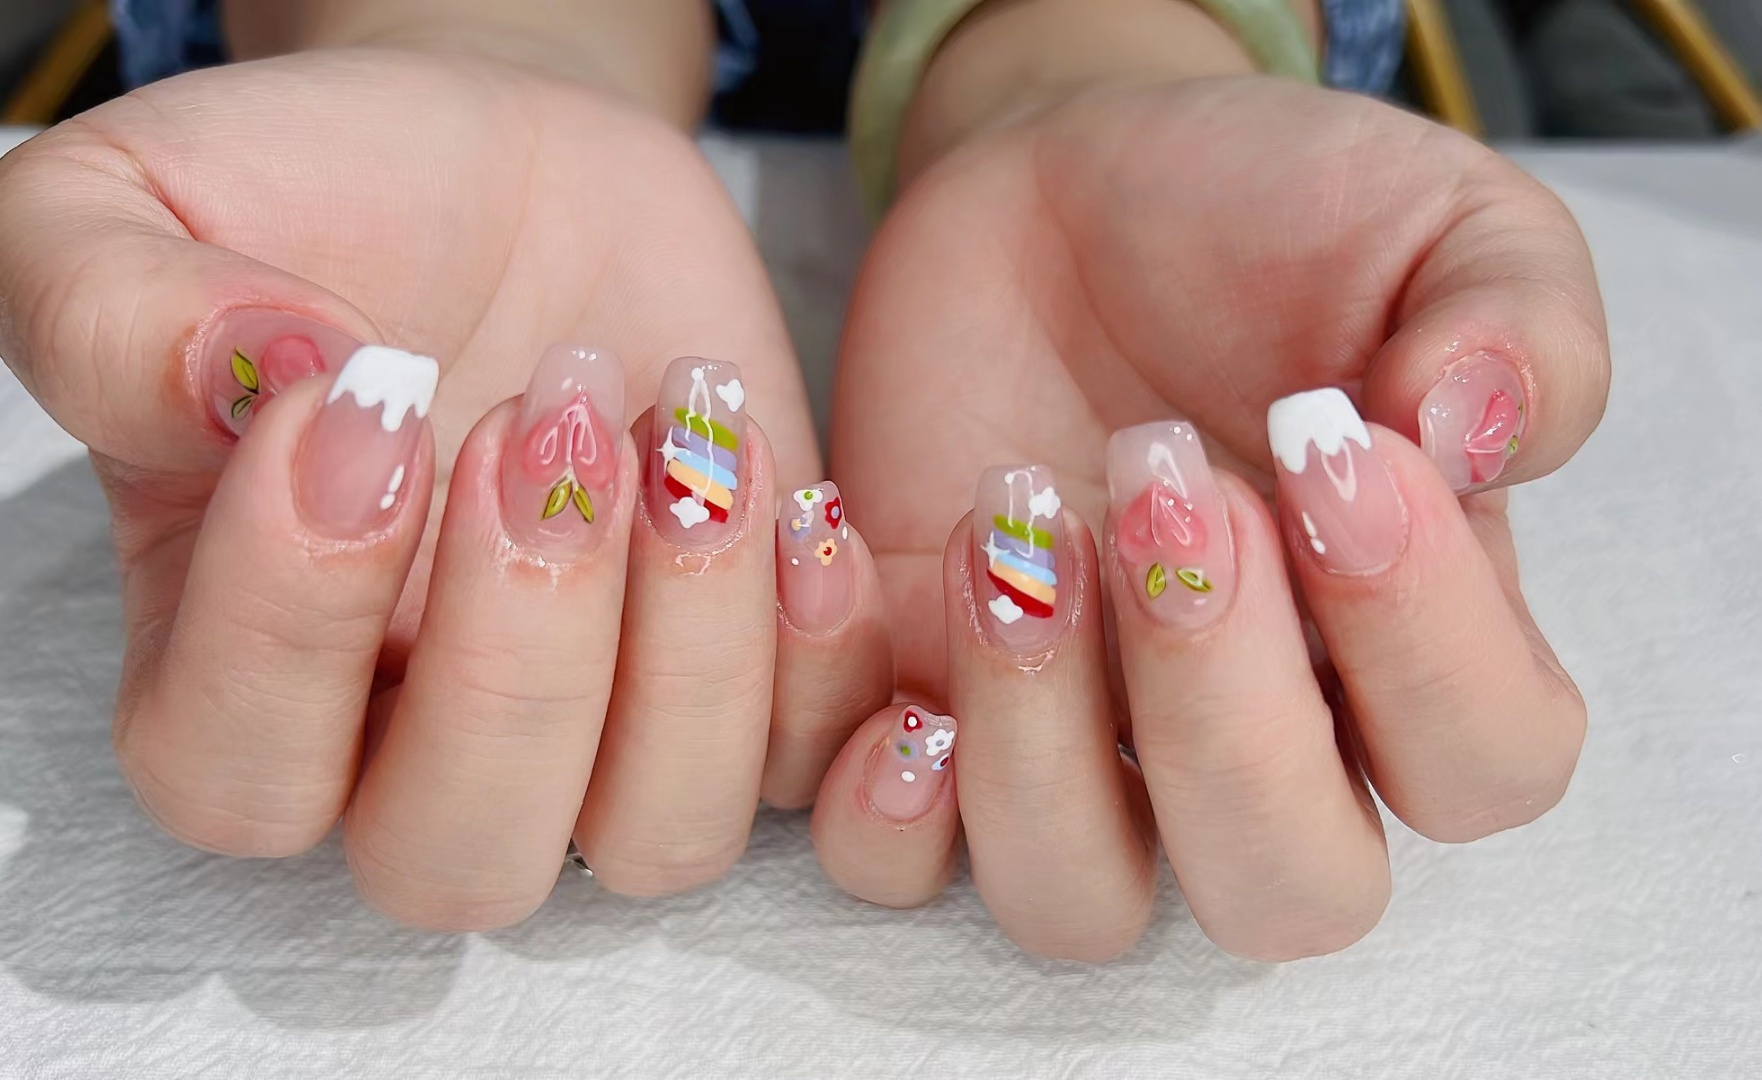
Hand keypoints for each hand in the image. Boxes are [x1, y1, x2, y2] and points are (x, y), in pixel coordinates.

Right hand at [0, 47, 889, 925]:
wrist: (512, 172)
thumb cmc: (319, 198)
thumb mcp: (145, 207)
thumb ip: (114, 316)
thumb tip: (245, 397)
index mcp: (236, 667)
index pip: (235, 774)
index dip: (297, 621)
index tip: (367, 393)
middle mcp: (417, 739)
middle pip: (460, 860)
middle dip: (521, 662)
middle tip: (548, 420)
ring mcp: (602, 724)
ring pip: (659, 840)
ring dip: (697, 653)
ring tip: (693, 435)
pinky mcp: (748, 671)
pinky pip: (809, 763)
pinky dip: (826, 659)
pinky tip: (799, 502)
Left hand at [811, 78, 1606, 959]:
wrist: (1068, 190)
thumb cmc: (1270, 217)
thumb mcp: (1435, 219)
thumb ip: (1513, 318)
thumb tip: (1473, 441)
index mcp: (1414, 643)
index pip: (1482, 766)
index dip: (1425, 644)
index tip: (1335, 449)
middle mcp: (1254, 738)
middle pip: (1282, 894)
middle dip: (1220, 714)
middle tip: (1159, 486)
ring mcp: (1076, 743)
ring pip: (1069, 904)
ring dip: (1029, 742)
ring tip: (1003, 520)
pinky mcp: (914, 707)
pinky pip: (874, 842)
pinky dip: (848, 740)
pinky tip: (851, 551)